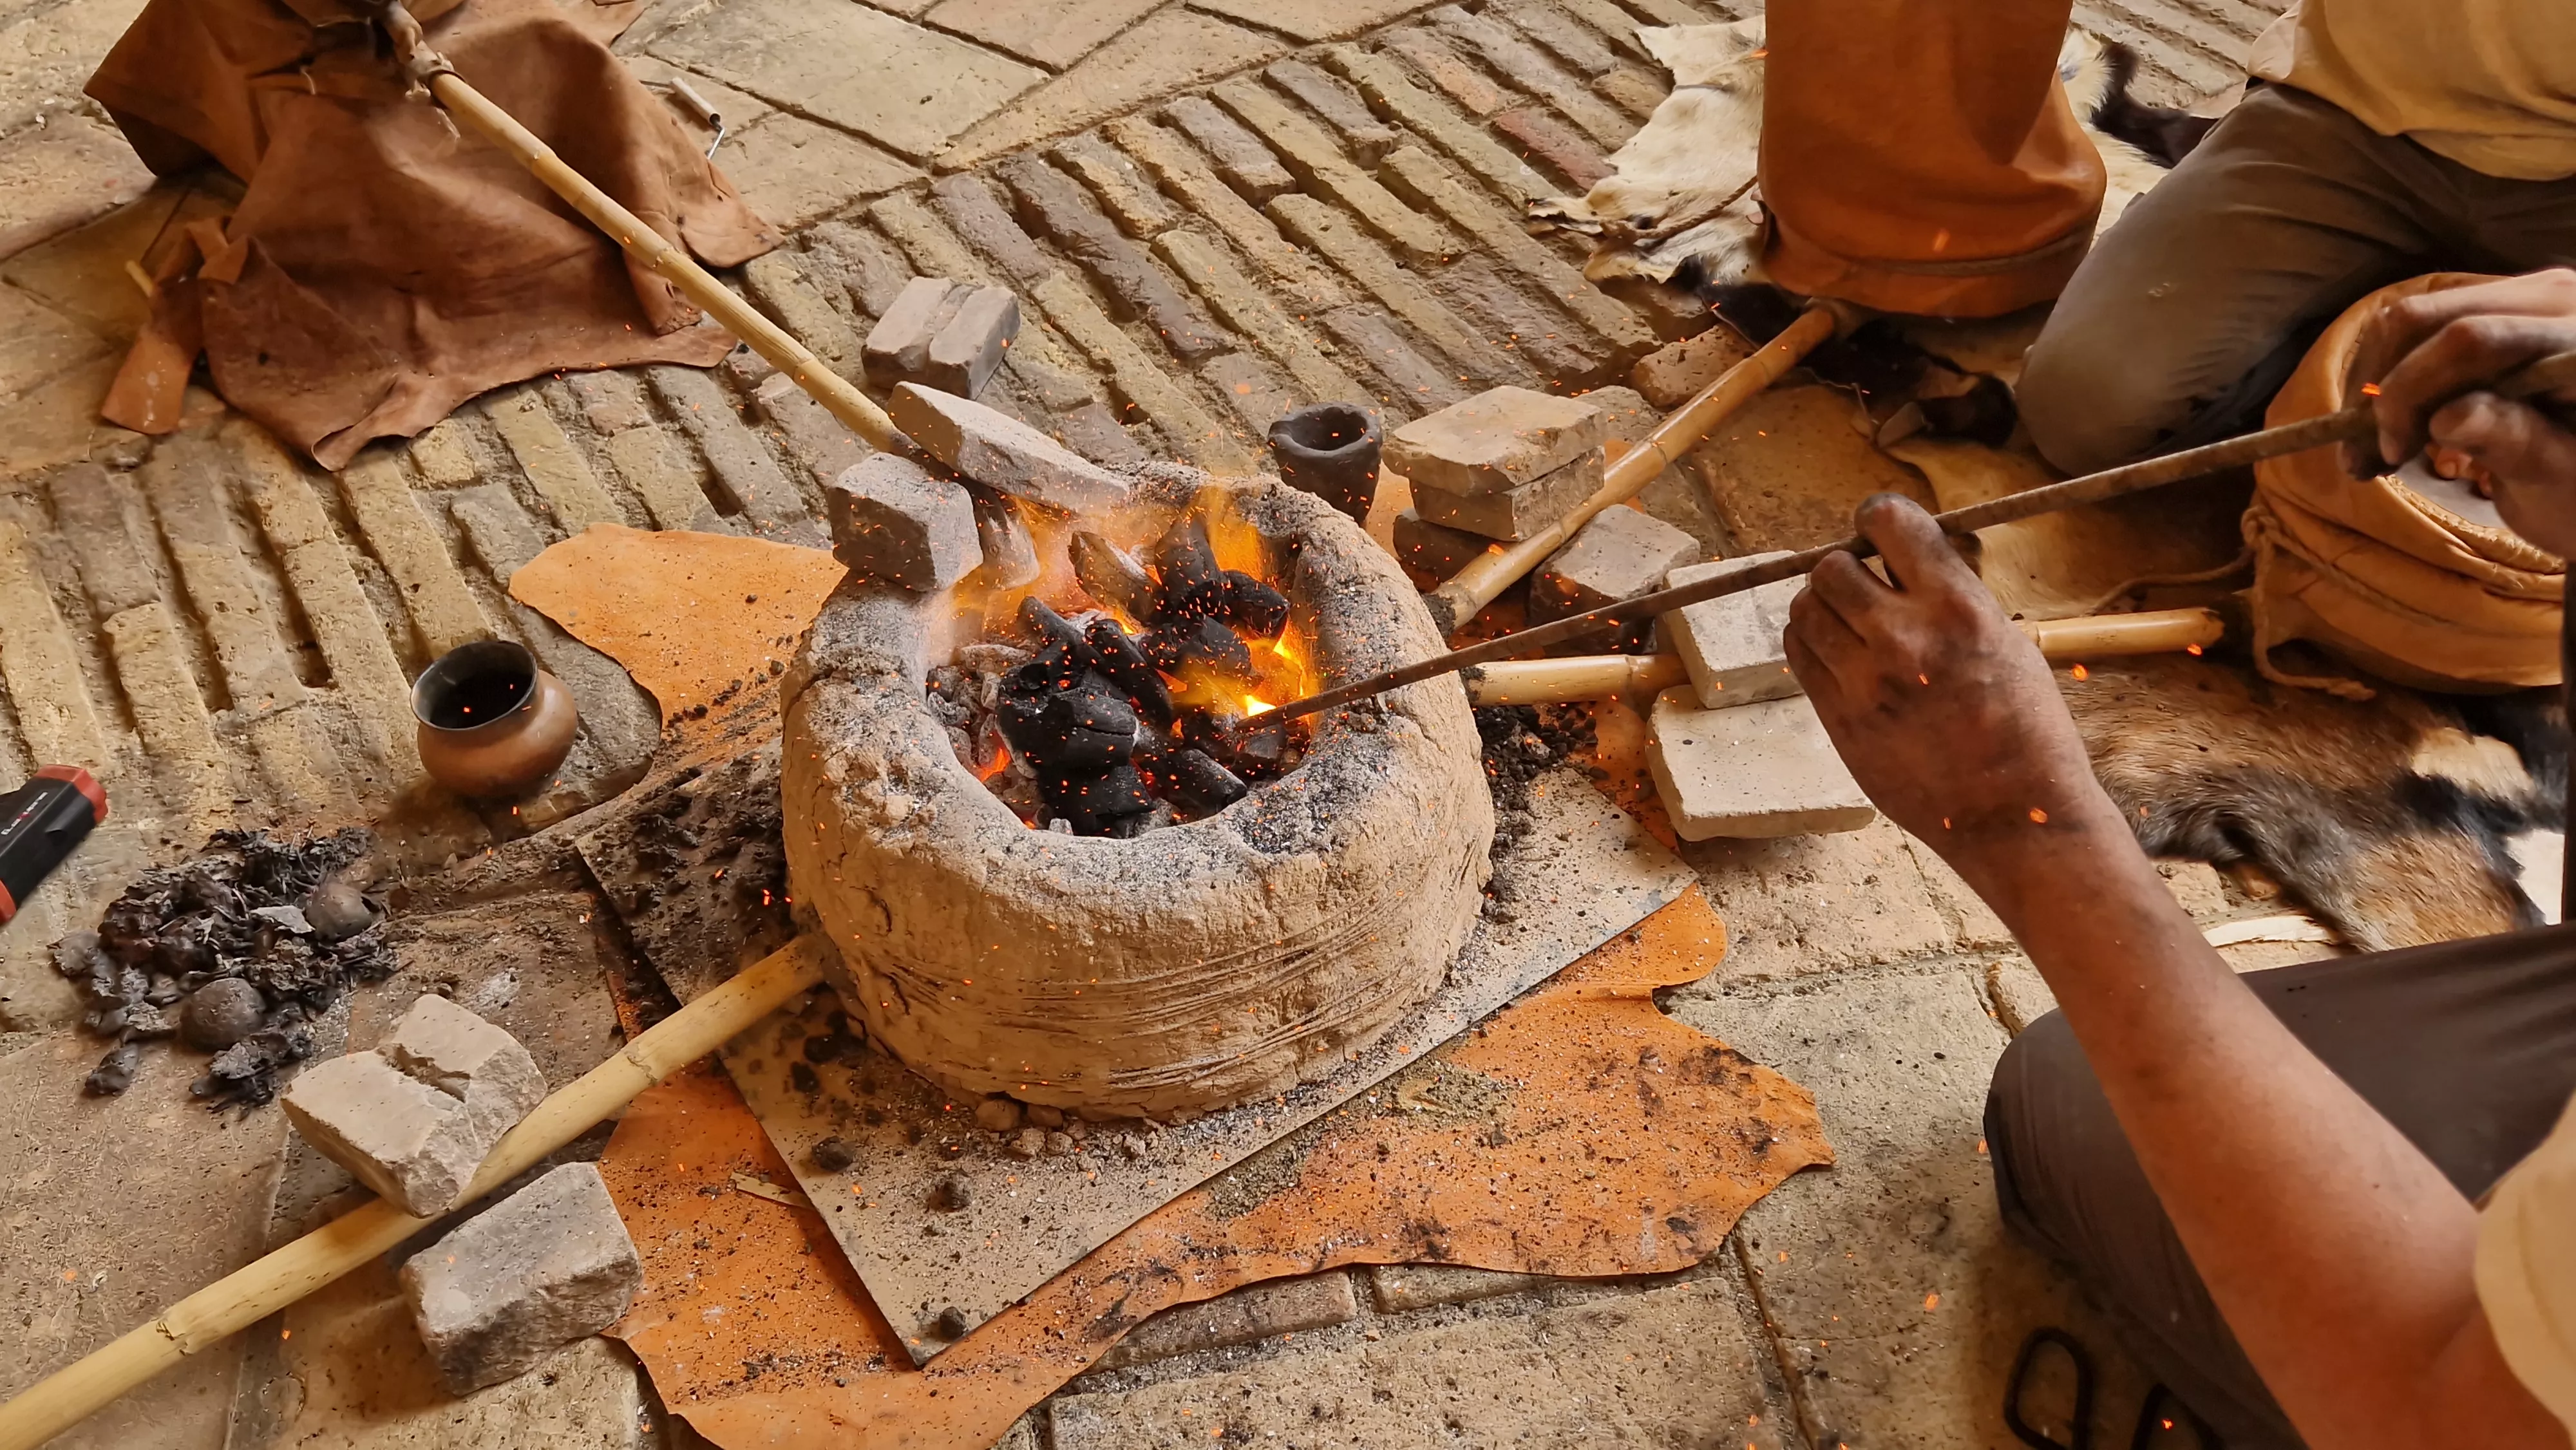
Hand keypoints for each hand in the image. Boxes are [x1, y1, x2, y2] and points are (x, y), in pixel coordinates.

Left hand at [1784, 495, 2118, 877]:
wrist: (2012, 815)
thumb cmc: (2026, 728)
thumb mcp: (2008, 640)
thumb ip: (1950, 595)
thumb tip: (1901, 557)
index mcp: (1958, 607)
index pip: (1889, 522)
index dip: (1877, 517)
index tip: (1877, 527)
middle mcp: (1903, 638)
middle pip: (1831, 567)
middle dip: (1845, 567)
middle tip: (1865, 584)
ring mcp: (1864, 682)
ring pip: (1804, 609)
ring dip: (1822, 605)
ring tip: (1850, 621)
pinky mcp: (1839, 720)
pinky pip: (1798, 656)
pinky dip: (1809, 642)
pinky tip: (1836, 651)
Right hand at [2344, 269, 2575, 557]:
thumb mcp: (2560, 477)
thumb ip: (2514, 441)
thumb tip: (2445, 419)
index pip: (2472, 339)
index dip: (2411, 390)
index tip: (2391, 454)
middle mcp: (2551, 297)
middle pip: (2426, 317)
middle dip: (2381, 387)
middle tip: (2363, 458)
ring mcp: (2521, 298)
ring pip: (2412, 320)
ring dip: (2376, 386)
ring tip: (2372, 451)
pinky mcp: (2495, 310)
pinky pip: (2419, 330)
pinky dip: (2390, 380)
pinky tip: (2392, 426)